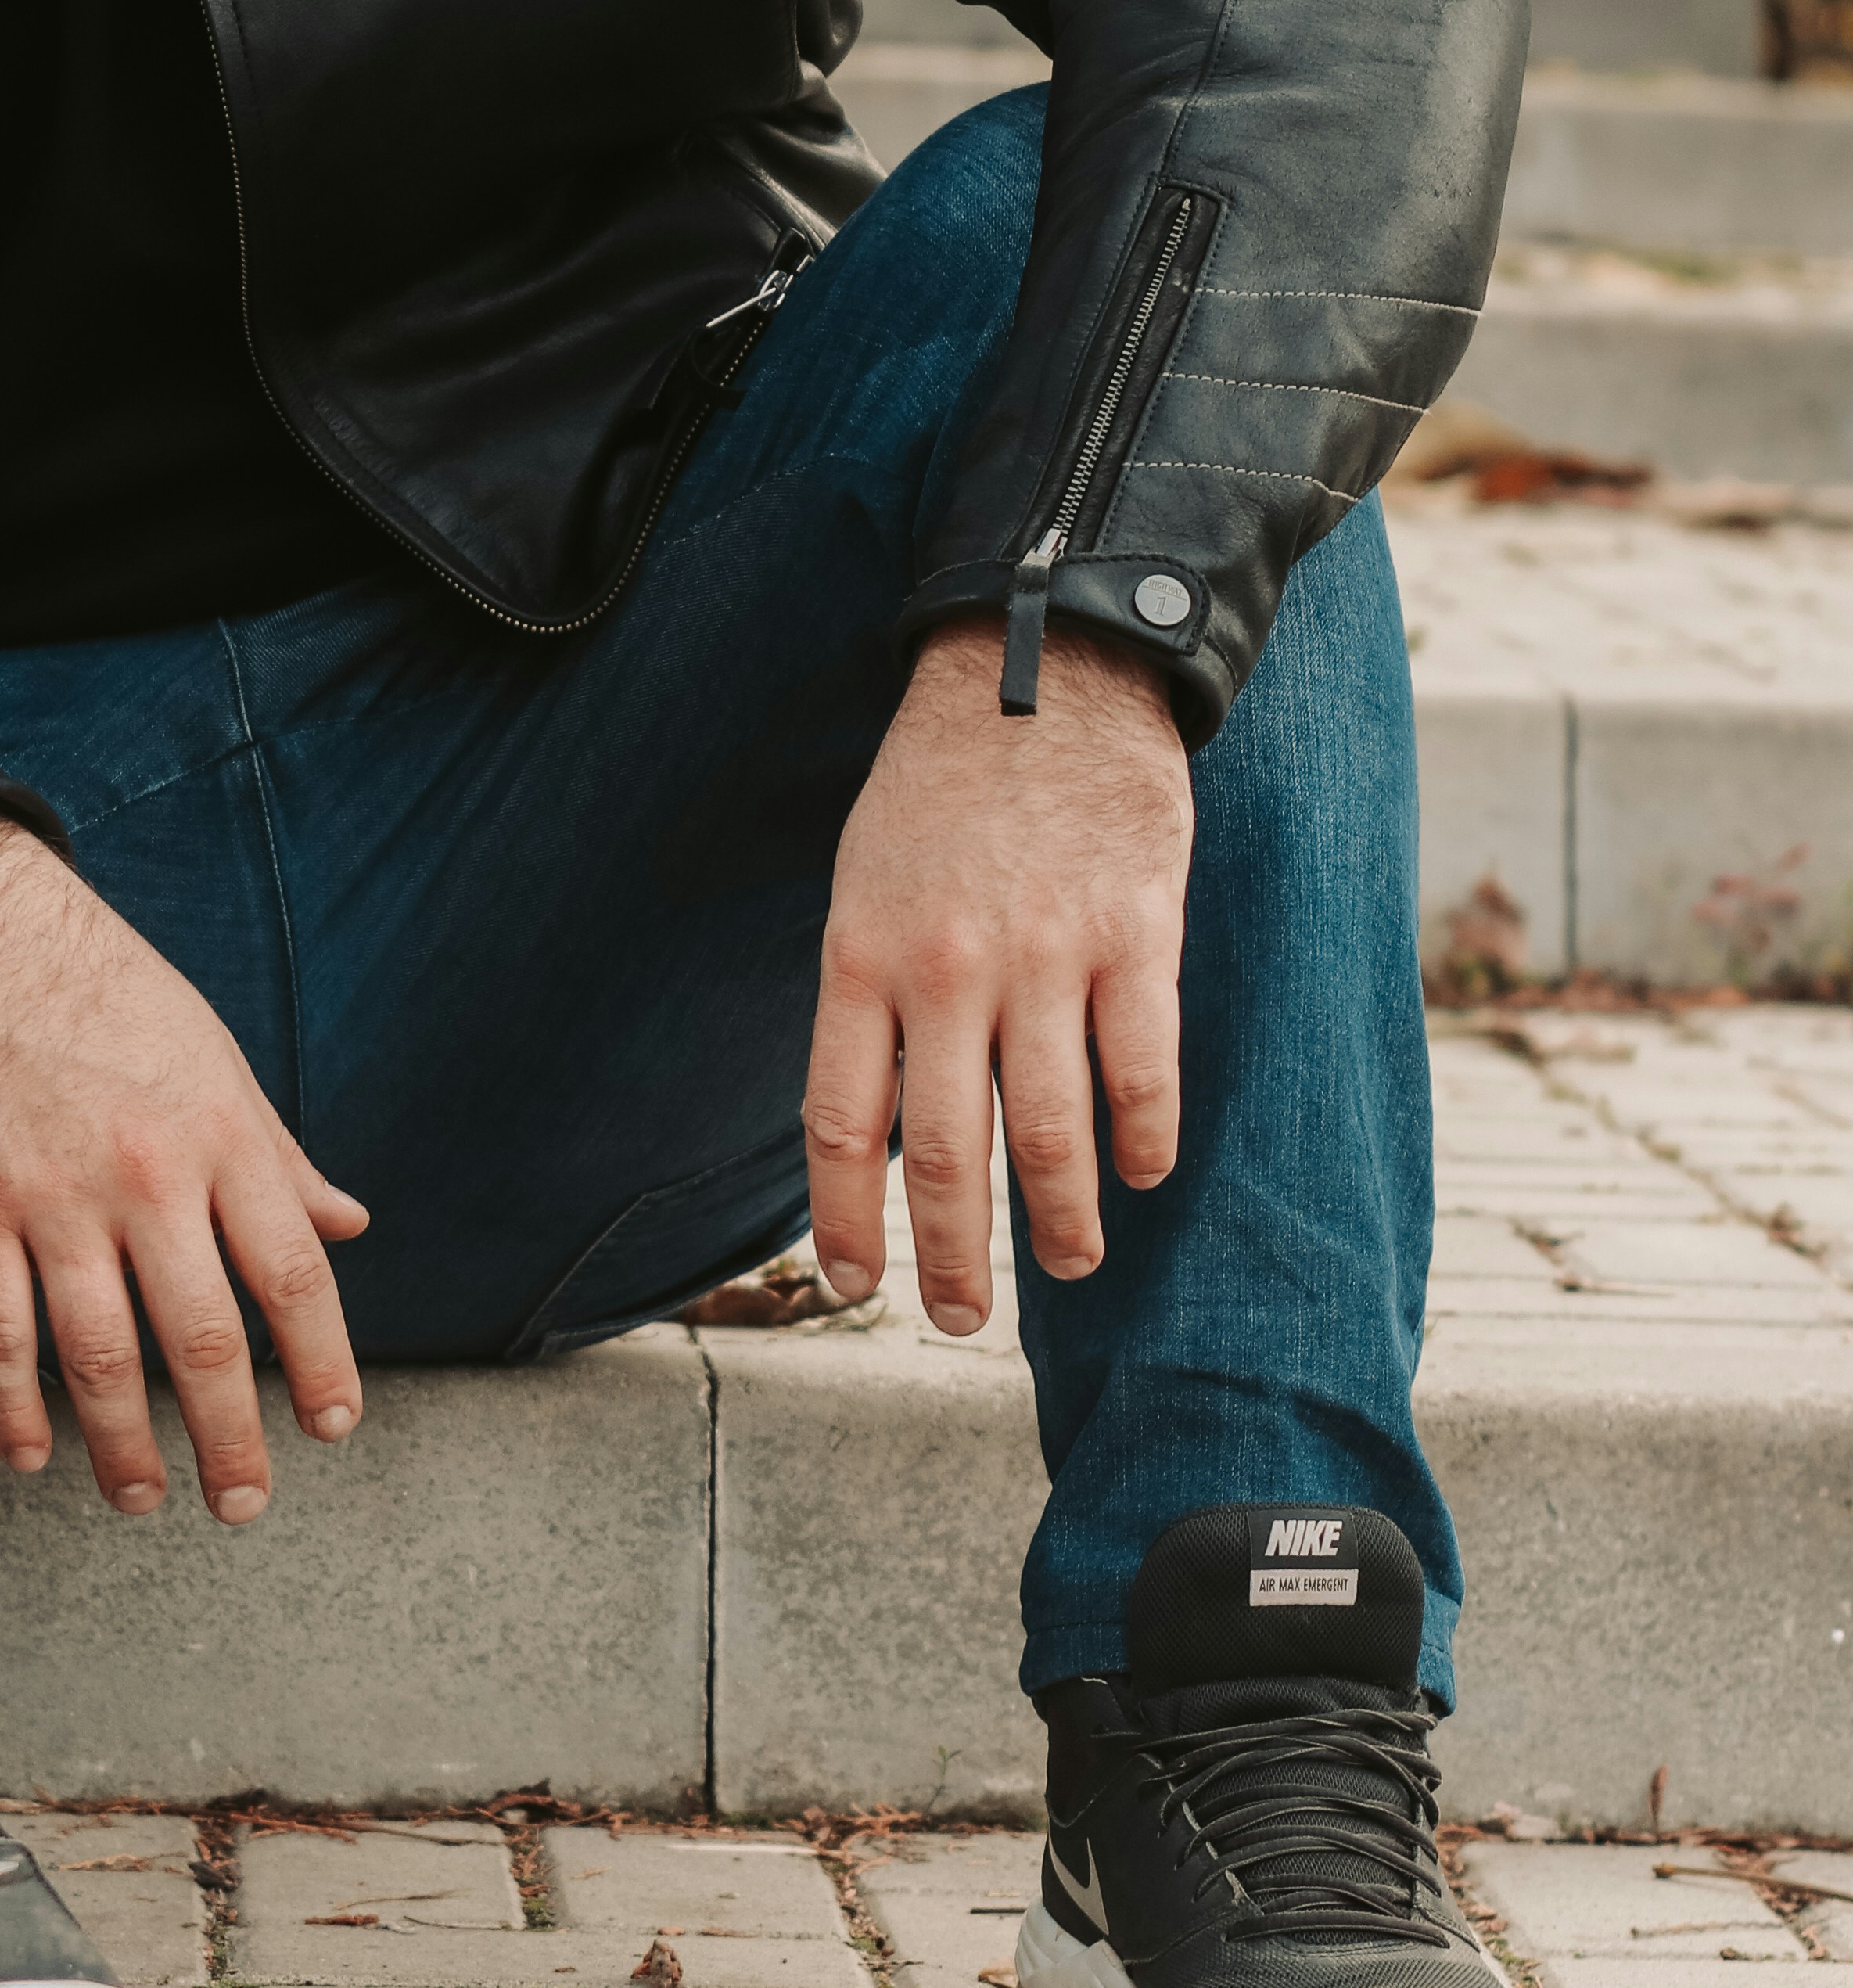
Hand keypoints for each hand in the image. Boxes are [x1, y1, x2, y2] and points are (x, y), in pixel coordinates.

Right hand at [0, 816, 370, 1521]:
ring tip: (141, 1499)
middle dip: (230, 1436)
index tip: (331, 1426)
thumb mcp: (213, 1057)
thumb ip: (277, 1155)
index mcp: (220, 1134)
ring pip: (100, 1354)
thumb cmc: (106, 993)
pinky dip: (14, 1407)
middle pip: (202, 1338)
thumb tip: (348, 1225)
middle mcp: (146, 1174)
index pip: (292, 1273)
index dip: (320, 1362)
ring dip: (125, 1445)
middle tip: (241, 1501)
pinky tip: (33, 1455)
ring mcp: (52, 1196)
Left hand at [806, 618, 1189, 1331]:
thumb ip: (872, 998)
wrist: (1043, 667)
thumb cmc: (942, 788)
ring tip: (1069, 1262)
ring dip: (1063, 1222)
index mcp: (863, 954)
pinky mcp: (1136, 933)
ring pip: (1053, 1134)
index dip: (850, 1221)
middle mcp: (949, 967)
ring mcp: (1047, 954)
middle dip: (956, 1259)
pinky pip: (1143, 1070)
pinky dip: (1144, 1141)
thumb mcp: (864, 880)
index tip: (857, 1285)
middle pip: (951, 1156)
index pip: (843, 1124)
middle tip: (959, 1319)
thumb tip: (879, 1128)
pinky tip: (1142, 1174)